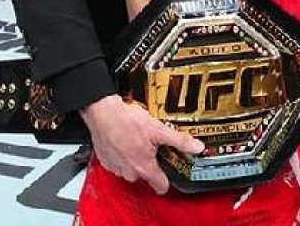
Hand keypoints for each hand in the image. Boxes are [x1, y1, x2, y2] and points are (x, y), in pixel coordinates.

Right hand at [80, 95, 203, 194]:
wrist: (102, 113)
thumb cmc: (126, 121)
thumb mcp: (158, 129)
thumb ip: (179, 141)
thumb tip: (197, 147)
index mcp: (144, 168)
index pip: (161, 187)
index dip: (168, 180)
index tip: (170, 173)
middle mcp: (129, 172)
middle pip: (146, 175)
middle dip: (150, 163)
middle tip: (152, 147)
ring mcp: (116, 168)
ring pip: (131, 169)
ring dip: (134, 158)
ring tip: (137, 141)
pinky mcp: (105, 161)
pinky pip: (118, 163)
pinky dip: (121, 154)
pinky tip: (124, 140)